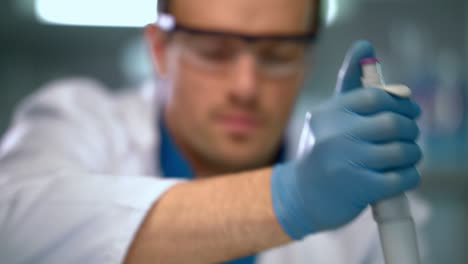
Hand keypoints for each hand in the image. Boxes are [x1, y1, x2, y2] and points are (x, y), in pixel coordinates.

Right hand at [271, 41, 422, 239]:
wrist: (301, 196)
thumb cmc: (321, 151)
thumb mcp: (329, 116)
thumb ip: (349, 83)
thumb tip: (365, 44)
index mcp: (329, 114)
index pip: (376, 97)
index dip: (401, 102)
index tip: (409, 110)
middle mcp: (335, 136)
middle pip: (393, 123)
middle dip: (410, 129)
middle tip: (410, 134)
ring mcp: (346, 163)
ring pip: (401, 151)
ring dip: (412, 154)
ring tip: (406, 155)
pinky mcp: (359, 189)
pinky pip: (402, 177)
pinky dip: (410, 175)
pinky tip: (401, 175)